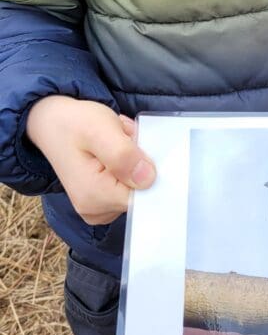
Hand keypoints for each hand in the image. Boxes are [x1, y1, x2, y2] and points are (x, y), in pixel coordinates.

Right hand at [26, 96, 155, 224]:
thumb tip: (149, 179)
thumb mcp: (100, 129)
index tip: (131, 142)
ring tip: (114, 139)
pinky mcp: (103, 200)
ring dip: (134, 158)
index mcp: (95, 197)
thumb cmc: (73, 124)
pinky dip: (128, 163)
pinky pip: (128, 183)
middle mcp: (96, 211)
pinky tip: (113, 148)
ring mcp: (99, 208)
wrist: (52, 123)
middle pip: (141, 189)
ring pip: (137, 184)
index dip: (146, 167)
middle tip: (120, 136)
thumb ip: (123, 155)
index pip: (144, 196)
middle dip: (138, 159)